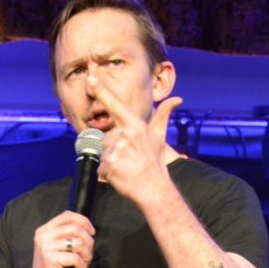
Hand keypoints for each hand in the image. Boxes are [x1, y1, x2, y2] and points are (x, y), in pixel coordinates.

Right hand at [27, 211, 95, 267]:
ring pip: (78, 243)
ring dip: (87, 256)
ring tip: (84, 265)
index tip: (91, 232)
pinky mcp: (50, 258)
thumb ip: (67, 237)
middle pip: (76, 228)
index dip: (83, 221)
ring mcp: (46, 247)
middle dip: (89, 242)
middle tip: (88, 255)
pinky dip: (82, 267)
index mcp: (45, 230)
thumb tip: (88, 231)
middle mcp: (44, 236)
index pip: (67, 215)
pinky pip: (75, 258)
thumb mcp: (58, 249)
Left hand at [94, 80, 182, 210]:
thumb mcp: (159, 137)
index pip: (115, 105)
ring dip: (110, 162)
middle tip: (128, 160)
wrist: (154, 190)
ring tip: (125, 168)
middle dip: (112, 150)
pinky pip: (100, 167)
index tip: (90, 77)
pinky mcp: (110, 164)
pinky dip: (106, 174)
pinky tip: (120, 176)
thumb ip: (163, 115)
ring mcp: (117, 150)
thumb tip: (177, 99)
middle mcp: (126, 134)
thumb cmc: (155, 163)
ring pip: (102, 153)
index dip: (101, 90)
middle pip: (105, 138)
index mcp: (135, 125)